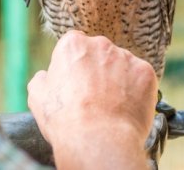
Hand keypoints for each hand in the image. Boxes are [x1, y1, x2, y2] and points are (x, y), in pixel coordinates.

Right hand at [27, 30, 157, 169]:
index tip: (76, 83)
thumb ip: (43, 78)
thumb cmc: (64, 119)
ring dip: (118, 80)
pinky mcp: (145, 72)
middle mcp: (99, 43)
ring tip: (112, 106)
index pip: (75, 46)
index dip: (75, 66)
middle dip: (98, 70)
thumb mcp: (37, 95)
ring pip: (121, 65)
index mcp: (72, 43)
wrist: (98, 140)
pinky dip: (137, 91)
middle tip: (94, 96)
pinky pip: (141, 78)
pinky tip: (127, 108)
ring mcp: (125, 56)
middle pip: (100, 53)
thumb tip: (46, 76)